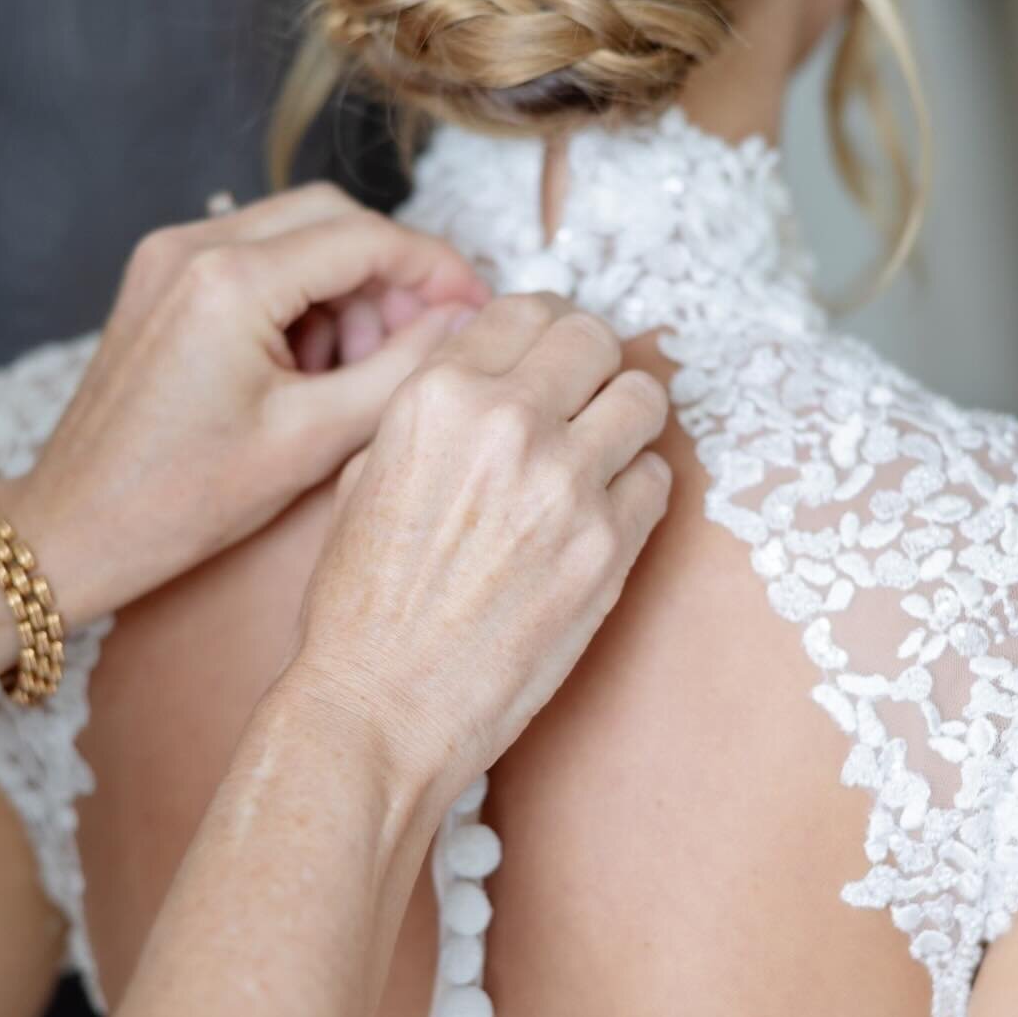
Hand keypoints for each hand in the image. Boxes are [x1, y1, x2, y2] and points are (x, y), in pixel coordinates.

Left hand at [0, 184, 488, 620]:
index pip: (367, 238)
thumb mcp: (311, 442)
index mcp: (230, 281)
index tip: (477, 309)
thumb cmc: (178, 501)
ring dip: (345, 287)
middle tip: (425, 340)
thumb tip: (464, 324)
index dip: (437, 270)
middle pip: (334, 217)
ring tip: (360, 370)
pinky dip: (300, 296)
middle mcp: (193, 245)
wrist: (72, 529)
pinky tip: (313, 365)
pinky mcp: (161, 278)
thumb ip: (402, 372)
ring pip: (297, 233)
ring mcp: (169, 256)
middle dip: (390, 274)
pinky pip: (256, 257)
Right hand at [280, 294, 671, 812]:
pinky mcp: (609, 548)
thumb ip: (434, 406)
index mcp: (438, 394)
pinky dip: (635, 487)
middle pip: (594, 338)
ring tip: (601, 448)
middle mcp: (507, 423)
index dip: (544, 326)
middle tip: (581, 394)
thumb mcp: (367, 469)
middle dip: (589, 362)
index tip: (550, 349)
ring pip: (642, 398)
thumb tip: (492, 369)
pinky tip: (601, 511)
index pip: (527, 309)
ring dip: (624, 416)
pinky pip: (656, 480)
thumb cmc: (360, 598)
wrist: (379, 707)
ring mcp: (567, 484)